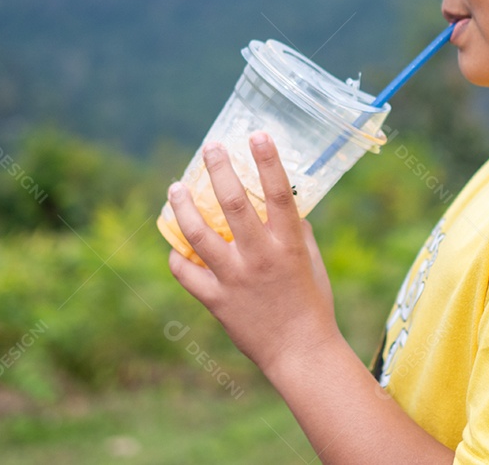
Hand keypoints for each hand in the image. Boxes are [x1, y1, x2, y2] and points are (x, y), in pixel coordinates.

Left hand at [166, 132, 340, 376]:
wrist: (301, 353)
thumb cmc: (313, 304)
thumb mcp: (312, 262)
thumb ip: (297, 231)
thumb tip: (282, 202)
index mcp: (288, 245)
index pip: (278, 192)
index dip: (267, 160)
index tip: (257, 135)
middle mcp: (259, 257)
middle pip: (232, 202)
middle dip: (219, 168)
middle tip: (210, 147)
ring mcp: (234, 279)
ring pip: (198, 233)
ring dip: (183, 206)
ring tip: (175, 187)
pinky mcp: (216, 300)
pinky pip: (186, 272)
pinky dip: (177, 255)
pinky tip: (175, 242)